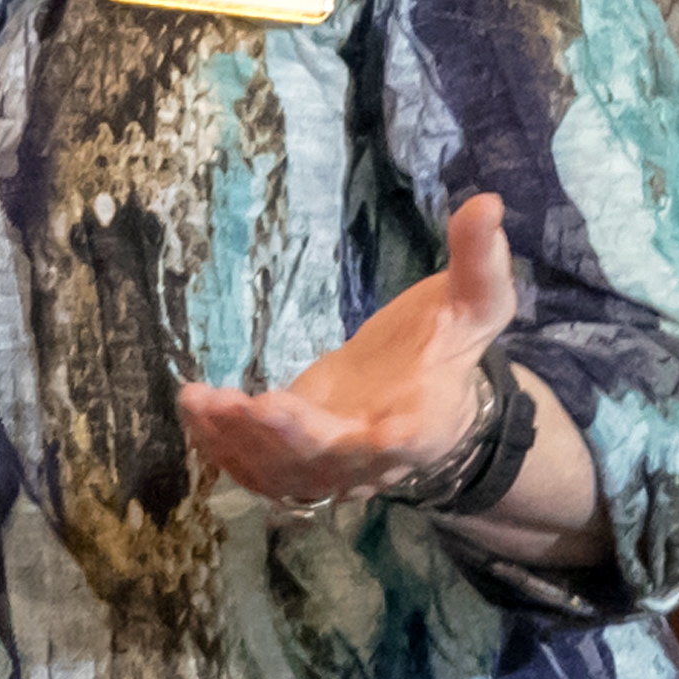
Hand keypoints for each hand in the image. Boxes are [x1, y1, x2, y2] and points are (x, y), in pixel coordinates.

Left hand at [176, 192, 515, 509]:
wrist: (427, 393)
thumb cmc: (446, 342)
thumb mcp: (475, 301)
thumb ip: (478, 261)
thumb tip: (486, 203)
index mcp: (423, 422)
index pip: (406, 440)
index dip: (381, 443)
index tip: (366, 431)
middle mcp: (374, 458)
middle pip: (330, 462)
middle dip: (288, 439)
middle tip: (246, 406)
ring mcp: (331, 464)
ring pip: (284, 474)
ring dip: (239, 445)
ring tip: (199, 402)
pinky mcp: (295, 458)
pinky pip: (258, 469)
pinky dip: (223, 450)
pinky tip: (192, 413)